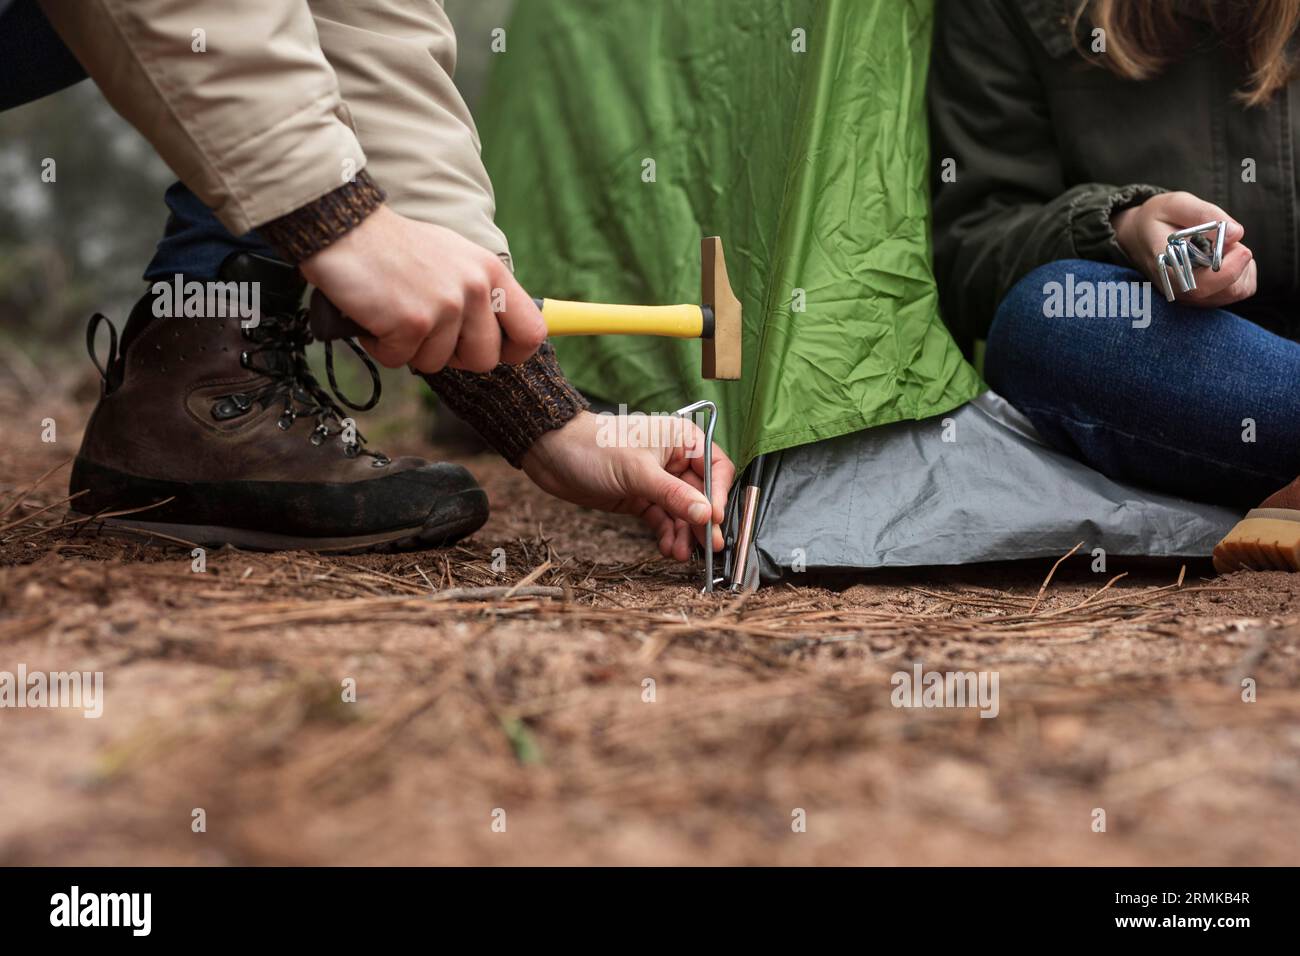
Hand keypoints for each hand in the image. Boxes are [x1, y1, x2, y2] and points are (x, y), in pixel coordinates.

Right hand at [298, 205, 545, 372]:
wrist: (344, 228)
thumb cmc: (395, 247)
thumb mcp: (455, 258)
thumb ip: (481, 292)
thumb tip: (501, 334)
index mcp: (491, 273)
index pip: (532, 331)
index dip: (513, 352)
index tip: (494, 353)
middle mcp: (476, 289)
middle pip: (485, 359)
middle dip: (453, 357)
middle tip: (426, 333)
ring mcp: (446, 306)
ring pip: (438, 364)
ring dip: (409, 348)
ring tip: (393, 312)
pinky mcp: (413, 322)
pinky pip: (400, 360)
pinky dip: (380, 346)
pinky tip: (373, 316)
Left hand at [522, 410, 735, 560]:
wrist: (552, 453)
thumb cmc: (594, 447)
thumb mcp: (638, 472)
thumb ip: (674, 495)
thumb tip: (707, 515)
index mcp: (680, 439)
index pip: (716, 468)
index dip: (719, 495)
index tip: (716, 520)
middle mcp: (673, 460)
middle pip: (701, 495)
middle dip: (703, 522)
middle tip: (709, 548)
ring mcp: (657, 481)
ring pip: (682, 511)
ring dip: (684, 533)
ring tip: (680, 554)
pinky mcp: (640, 498)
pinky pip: (663, 519)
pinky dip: (667, 534)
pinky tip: (667, 548)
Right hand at [1112, 191, 1256, 306]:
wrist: (1138, 236)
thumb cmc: (1156, 218)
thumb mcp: (1175, 204)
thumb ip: (1204, 214)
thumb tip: (1236, 233)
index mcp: (1168, 268)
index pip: (1201, 285)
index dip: (1228, 270)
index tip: (1240, 247)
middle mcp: (1179, 290)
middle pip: (1228, 290)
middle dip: (1240, 261)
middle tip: (1227, 238)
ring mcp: (1192, 297)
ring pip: (1237, 291)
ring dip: (1243, 266)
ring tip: (1223, 247)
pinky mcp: (1204, 298)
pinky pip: (1240, 291)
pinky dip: (1245, 273)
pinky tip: (1228, 258)